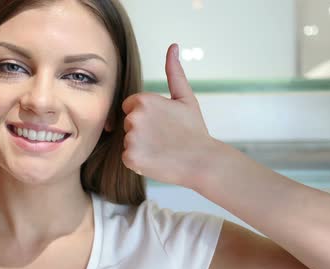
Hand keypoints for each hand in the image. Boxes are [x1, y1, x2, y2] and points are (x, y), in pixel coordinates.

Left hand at [121, 43, 217, 187]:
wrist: (202, 161)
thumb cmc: (194, 130)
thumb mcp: (185, 98)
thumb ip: (174, 72)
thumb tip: (173, 47)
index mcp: (143, 100)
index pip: (130, 106)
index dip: (146, 116)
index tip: (162, 124)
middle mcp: (134, 117)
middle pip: (128, 123)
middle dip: (142, 130)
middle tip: (164, 138)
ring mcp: (131, 138)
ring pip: (128, 141)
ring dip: (140, 146)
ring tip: (162, 149)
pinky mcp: (130, 158)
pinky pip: (128, 158)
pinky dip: (139, 161)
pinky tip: (156, 160)